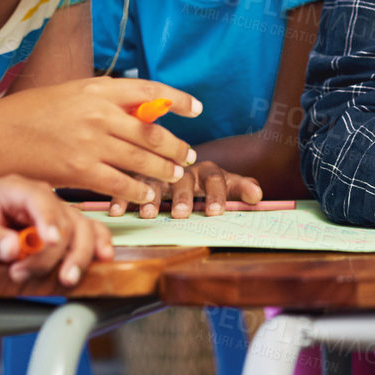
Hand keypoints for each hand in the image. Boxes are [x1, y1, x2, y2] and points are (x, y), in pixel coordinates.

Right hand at [0, 78, 201, 203]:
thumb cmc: (30, 114)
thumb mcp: (70, 95)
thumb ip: (104, 102)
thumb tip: (140, 113)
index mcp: (97, 89)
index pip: (150, 91)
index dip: (177, 100)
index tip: (196, 108)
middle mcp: (98, 112)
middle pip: (151, 130)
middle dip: (175, 146)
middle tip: (188, 156)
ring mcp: (89, 142)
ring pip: (141, 158)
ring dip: (163, 170)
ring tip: (174, 176)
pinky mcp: (79, 170)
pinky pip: (119, 183)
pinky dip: (137, 190)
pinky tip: (144, 194)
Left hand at [0, 176, 113, 288]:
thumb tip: (13, 249)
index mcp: (19, 189)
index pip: (41, 202)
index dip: (49, 222)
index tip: (51, 242)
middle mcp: (43, 197)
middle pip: (66, 220)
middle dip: (61, 252)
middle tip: (43, 274)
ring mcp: (55, 211)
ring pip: (82, 228)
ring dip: (80, 254)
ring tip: (67, 278)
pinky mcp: (61, 226)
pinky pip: (88, 232)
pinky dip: (98, 244)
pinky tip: (103, 258)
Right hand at [109, 160, 264, 218]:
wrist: (179, 160)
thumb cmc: (205, 180)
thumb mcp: (225, 182)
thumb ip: (241, 188)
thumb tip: (258, 196)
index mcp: (207, 170)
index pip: (215, 178)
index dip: (216, 195)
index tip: (216, 212)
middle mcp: (182, 168)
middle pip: (184, 179)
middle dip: (183, 196)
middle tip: (182, 214)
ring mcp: (158, 170)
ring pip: (154, 180)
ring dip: (152, 197)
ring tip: (148, 215)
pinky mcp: (137, 174)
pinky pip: (127, 183)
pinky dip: (120, 196)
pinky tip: (116, 211)